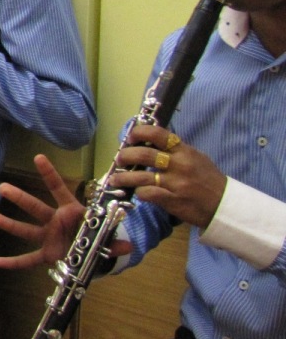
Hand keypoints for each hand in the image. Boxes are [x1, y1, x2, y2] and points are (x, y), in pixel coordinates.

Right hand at [0, 154, 130, 270]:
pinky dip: (14, 262)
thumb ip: (114, 241)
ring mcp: (49, 237)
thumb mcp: (107, 236)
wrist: (93, 252)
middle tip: (3, 187)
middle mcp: (56, 221)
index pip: (59, 189)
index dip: (49, 174)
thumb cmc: (96, 235)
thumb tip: (128, 245)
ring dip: (11, 225)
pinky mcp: (47, 254)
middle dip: (20, 198)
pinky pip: (28, 259)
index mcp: (71, 211)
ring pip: (27, 230)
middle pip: (35, 208)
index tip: (38, 157)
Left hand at [109, 124, 225, 229]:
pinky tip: (136, 193)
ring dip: (123, 178)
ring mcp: (175, 183)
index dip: (139, 133)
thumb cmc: (208, 179)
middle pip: (144, 155)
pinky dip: (138, 193)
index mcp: (184, 151)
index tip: (130, 138)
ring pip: (140, 177)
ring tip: (114, 179)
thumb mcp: (195, 158)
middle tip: (119, 159)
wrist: (224, 205)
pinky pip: (147, 194)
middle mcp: (179, 165)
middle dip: (126, 156)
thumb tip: (150, 141)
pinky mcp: (172, 200)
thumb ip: (175, 150)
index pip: (158, 134)